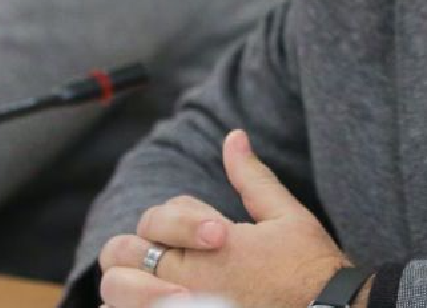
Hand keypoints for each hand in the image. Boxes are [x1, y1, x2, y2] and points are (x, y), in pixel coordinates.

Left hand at [98, 130, 352, 307]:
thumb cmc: (309, 269)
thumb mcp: (285, 214)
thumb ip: (251, 177)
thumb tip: (233, 136)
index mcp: (210, 244)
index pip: (156, 219)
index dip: (178, 221)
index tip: (215, 234)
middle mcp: (187, 279)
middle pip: (120, 254)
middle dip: (135, 249)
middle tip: (164, 255)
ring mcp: (183, 306)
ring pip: (117, 294)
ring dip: (128, 285)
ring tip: (158, 284)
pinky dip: (137, 307)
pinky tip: (163, 299)